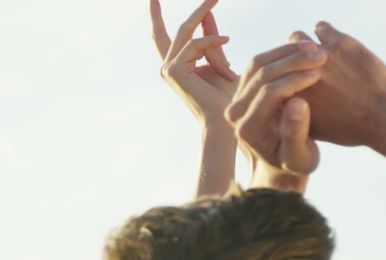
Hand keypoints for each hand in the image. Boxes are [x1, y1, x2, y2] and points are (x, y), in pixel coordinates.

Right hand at [151, 0, 237, 124]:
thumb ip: (211, 40)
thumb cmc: (226, 96)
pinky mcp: (173, 70)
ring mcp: (168, 68)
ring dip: (206, 21)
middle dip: (198, 10)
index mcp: (176, 64)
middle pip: (181, 29)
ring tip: (219, 8)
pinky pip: (194, 45)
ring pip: (188, 33)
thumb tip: (208, 14)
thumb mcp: (219, 61)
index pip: (166, 35)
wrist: (224, 121)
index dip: (157, 16)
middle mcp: (168, 65)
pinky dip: (211, 40)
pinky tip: (227, 40)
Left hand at [227, 42, 325, 177]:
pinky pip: (258, 64)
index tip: (320, 71)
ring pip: (257, 64)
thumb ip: (296, 133)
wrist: (282, 165)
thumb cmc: (296, 164)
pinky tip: (303, 51)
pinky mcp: (242, 89)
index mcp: (247, 128)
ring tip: (314, 48)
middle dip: (292, 61)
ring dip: (286, 52)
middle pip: (260, 74)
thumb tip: (298, 102)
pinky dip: (281, 54)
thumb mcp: (301, 157)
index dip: (295, 79)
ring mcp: (236, 98)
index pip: (269, 93)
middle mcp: (235, 111)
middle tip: (321, 54)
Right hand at [291, 23, 385, 146]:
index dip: (282, 74)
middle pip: (282, 54)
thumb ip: (294, 114)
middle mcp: (300, 73)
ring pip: (298, 38)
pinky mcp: (339, 42)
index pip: (273, 75)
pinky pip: (321, 27)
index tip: (291, 73)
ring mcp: (319, 55)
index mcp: (291, 95)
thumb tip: (282, 102)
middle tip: (304, 62)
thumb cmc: (354, 128)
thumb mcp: (317, 129)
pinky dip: (324, 32)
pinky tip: (332, 41)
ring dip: (305, 44)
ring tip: (318, 52)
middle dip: (291, 58)